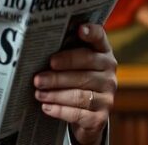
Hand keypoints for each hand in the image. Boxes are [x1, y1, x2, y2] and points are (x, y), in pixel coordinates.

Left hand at [34, 24, 116, 144]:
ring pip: (79, 93)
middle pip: (85, 69)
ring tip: (38, 93)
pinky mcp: (100, 117)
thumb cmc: (75, 83)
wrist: (87, 116)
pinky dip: (60, 110)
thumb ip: (65, 54)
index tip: (79, 30)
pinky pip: (78, 113)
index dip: (91, 33)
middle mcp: (109, 73)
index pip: (99, 38)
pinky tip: (47, 107)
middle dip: (59, 72)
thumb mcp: (74, 67)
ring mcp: (107, 96)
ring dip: (56, 93)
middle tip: (38, 77)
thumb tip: (38, 47)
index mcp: (103, 54)